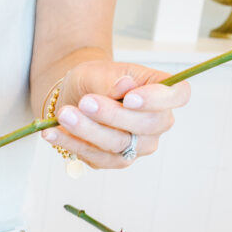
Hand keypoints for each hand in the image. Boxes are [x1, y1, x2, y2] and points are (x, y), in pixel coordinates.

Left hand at [41, 61, 190, 169]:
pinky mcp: (115, 160)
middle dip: (112, 115)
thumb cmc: (95, 81)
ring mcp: (138, 145)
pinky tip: (53, 133)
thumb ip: (110, 79)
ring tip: (64, 115)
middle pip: (147, 125)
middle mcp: (156, 123)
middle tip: (85, 102)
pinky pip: (96, 157)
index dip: (159, 99)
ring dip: (88, 131)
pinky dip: (73, 144)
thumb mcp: (98, 71)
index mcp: (162, 93)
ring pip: (118, 144)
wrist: (75, 96)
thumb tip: (123, 86)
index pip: (178, 96)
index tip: (130, 97)